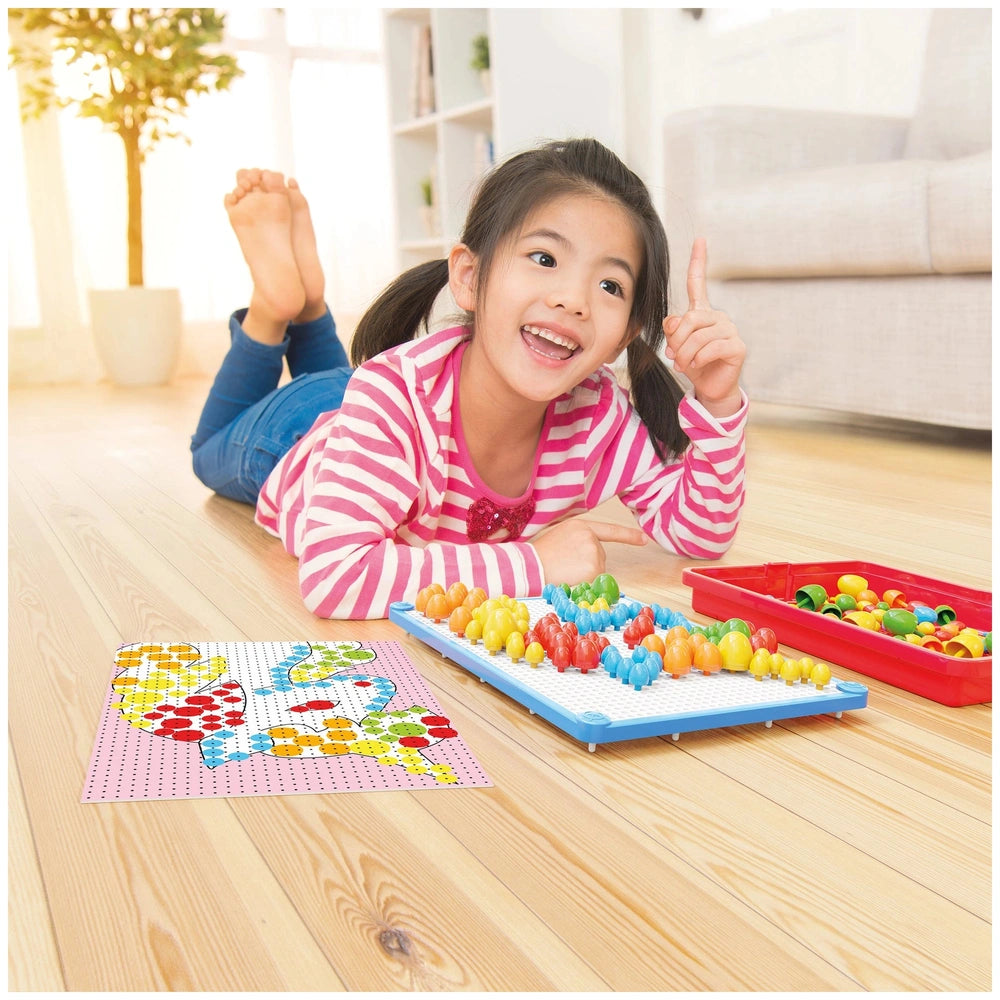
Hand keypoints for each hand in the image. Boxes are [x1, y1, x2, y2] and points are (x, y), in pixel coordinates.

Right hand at [531, 518, 646, 584]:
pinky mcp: (594, 568)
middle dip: (587, 564)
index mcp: (581, 526)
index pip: (610, 530)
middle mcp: (590, 537)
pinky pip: (596, 581)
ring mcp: (593, 552)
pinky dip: (585, 584)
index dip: (629, 535)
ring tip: (565, 571)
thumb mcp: (559, 538)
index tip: (644, 539)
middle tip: (565, 566)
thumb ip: (579, 542)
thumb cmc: (539, 556)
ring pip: (598, 570)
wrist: (529, 566)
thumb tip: (590, 557)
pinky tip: (570, 578)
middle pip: (600, 556)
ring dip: (585, 575)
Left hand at [663, 237, 745, 417]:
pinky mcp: (737, 347)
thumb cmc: (693, 364)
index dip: (698, 261)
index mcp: (702, 313)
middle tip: (672, 357)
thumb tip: (674, 321)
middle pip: (690, 319)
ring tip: (682, 365)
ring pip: (698, 336)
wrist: (709, 388)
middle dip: (677, 340)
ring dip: (684, 354)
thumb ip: (672, 330)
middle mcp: (718, 317)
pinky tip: (696, 365)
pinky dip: (698, 359)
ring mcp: (730, 330)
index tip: (700, 239)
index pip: (698, 284)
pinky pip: (711, 348)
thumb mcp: (676, 345)